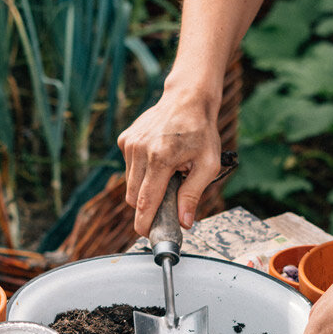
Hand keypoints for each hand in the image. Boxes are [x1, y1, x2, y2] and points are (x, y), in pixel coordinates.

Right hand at [117, 84, 222, 235]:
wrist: (188, 98)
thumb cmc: (201, 131)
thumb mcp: (207, 165)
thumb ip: (193, 195)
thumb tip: (184, 223)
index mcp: (161, 158)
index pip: (146, 202)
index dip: (145, 223)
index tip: (148, 235)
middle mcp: (140, 150)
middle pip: (134, 198)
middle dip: (148, 207)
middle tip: (167, 205)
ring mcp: (130, 143)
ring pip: (130, 185)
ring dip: (146, 188)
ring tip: (167, 175)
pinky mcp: (125, 139)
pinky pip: (129, 169)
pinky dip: (141, 172)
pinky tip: (158, 160)